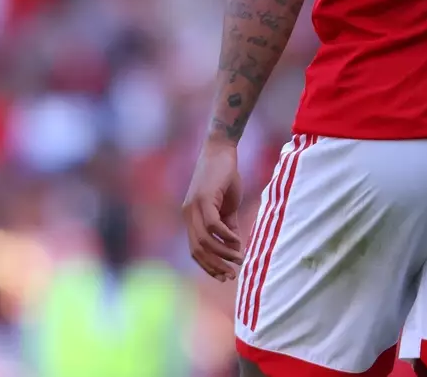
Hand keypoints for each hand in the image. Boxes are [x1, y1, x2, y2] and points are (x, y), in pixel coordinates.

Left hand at [182, 137, 243, 281]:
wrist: (221, 150)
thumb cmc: (225, 176)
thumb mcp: (228, 205)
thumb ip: (229, 226)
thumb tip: (234, 246)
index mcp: (191, 218)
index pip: (195, 250)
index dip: (209, 266)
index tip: (224, 276)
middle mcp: (188, 215)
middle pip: (198, 250)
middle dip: (215, 265)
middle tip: (232, 275)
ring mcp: (194, 207)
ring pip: (205, 240)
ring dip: (222, 253)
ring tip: (239, 258)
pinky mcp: (204, 198)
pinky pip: (212, 225)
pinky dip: (225, 236)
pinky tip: (237, 242)